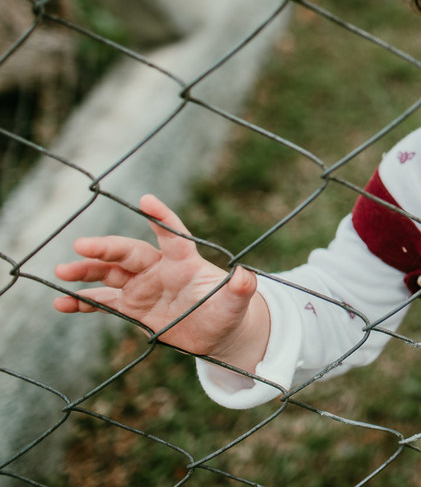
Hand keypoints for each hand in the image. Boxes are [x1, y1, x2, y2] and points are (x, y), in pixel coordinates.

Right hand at [54, 194, 269, 370]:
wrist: (217, 333)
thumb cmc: (229, 312)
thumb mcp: (236, 304)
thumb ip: (240, 289)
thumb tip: (246, 276)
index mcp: (186, 261)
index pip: (172, 234)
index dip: (162, 218)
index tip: (147, 200)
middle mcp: (160, 268)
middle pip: (129, 252)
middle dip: (105, 248)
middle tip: (81, 246)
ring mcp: (143, 286)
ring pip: (109, 273)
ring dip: (85, 272)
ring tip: (60, 272)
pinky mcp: (132, 306)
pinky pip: (102, 301)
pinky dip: (82, 301)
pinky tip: (61, 302)